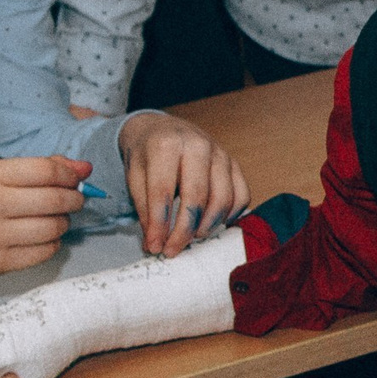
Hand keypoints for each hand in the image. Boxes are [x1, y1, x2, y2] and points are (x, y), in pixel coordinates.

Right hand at [0, 156, 88, 281]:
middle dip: (74, 199)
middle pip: (55, 200)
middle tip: (74, 200)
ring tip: (57, 219)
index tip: (74, 180)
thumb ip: (41, 167)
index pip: (46, 171)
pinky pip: (45, 252)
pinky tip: (45, 236)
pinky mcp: (0, 262)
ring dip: (64, 222)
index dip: (69, 175)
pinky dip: (53, 243)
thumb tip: (85, 169)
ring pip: (54, 227)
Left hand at [120, 112, 250, 257]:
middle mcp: (197, 145)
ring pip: (223, 198)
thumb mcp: (134, 175)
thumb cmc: (147, 154)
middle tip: (173, 249)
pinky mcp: (234, 163)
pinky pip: (241, 195)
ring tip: (193, 236)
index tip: (154, 247)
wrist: (162, 128)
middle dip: (184, 230)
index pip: (163, 192)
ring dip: (209, 225)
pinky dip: (231, 215)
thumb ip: (144, 208)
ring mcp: (220, 153)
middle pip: (196, 197)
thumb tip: (154, 243)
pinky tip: (214, 223)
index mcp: (166, 145)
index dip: (159, 225)